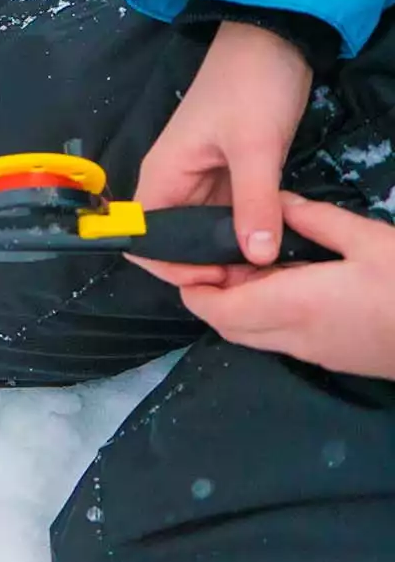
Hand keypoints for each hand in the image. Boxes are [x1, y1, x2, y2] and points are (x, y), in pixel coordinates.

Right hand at [132, 21, 311, 285]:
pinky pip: (226, 215)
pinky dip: (243, 233)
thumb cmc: (250, 87)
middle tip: (248, 281)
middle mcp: (174, 182)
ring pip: (203, 231)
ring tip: (262, 270)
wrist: (271, 40)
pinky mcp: (226, 175)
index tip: (214, 279)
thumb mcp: (256, 148)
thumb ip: (255, 204)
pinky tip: (269, 243)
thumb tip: (257, 260)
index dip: (169, 265)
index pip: (143, 237)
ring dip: (225, 252)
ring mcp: (200, 179)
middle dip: (202, 266)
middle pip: (173, 240)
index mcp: (163, 175)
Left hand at [181, 195, 394, 379]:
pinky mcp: (332, 359)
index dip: (194, 287)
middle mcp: (294, 336)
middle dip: (211, 295)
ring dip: (239, 306)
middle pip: (227, 326)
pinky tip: (288, 283)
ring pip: (253, 336)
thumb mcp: (368, 238)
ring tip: (255, 264)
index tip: (192, 257)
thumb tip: (276, 202)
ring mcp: (313, 353)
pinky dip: (266, 316)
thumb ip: (314, 219)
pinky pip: (280, 340)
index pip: (217, 308)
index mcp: (294, 305)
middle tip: (221, 255)